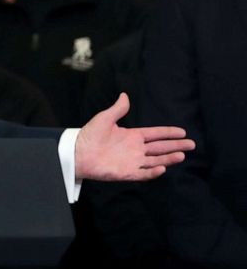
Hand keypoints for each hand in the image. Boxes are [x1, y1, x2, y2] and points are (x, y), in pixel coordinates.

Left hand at [75, 93, 193, 181]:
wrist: (78, 152)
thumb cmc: (89, 135)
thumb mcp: (105, 118)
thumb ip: (118, 109)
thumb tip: (125, 95)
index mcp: (132, 136)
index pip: (155, 134)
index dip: (168, 133)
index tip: (183, 132)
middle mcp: (135, 149)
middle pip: (160, 148)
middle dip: (176, 146)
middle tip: (192, 145)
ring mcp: (132, 161)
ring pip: (155, 160)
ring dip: (168, 158)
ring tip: (182, 155)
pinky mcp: (126, 173)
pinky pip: (143, 173)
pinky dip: (153, 171)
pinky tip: (163, 168)